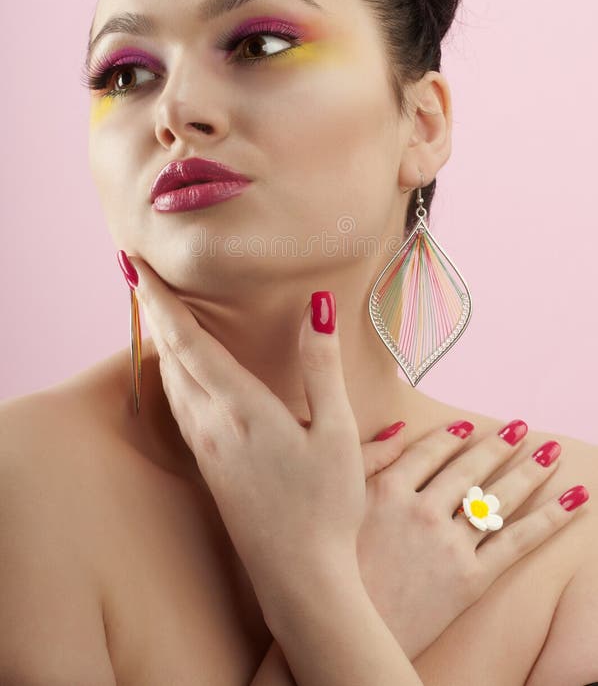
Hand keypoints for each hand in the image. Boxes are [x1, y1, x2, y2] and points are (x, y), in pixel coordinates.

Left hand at [127, 259, 395, 608]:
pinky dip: (171, 372)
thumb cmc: (325, 505)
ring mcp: (205, 448)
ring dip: (161, 341)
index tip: (138, 266)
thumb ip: (321, 366)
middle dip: (153, 311)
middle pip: (170, 356)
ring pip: (170, 382)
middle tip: (140, 274)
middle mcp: (211, 425)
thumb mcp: (335, 431)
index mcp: (240, 410)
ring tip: (158, 311)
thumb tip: (317, 306)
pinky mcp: (208, 465)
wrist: (299, 577)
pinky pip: (178, 405)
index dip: (161, 301)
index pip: (188, 342)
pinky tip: (181, 371)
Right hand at [355, 418, 586, 658]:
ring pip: (498, 499)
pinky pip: (516, 542)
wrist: (342, 628)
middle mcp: (422, 511)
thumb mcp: (340, 503)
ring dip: (530, 471)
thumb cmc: (336, 565)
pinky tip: (573, 499)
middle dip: (499, 445)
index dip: (451, 437)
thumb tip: (400, 427)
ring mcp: (448, 546)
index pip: (430, 451)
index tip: (469, 426)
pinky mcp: (469, 580)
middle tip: (521, 426)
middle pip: (469, 469)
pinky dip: (549, 518)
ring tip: (550, 453)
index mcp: (387, 489)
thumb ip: (367, 458)